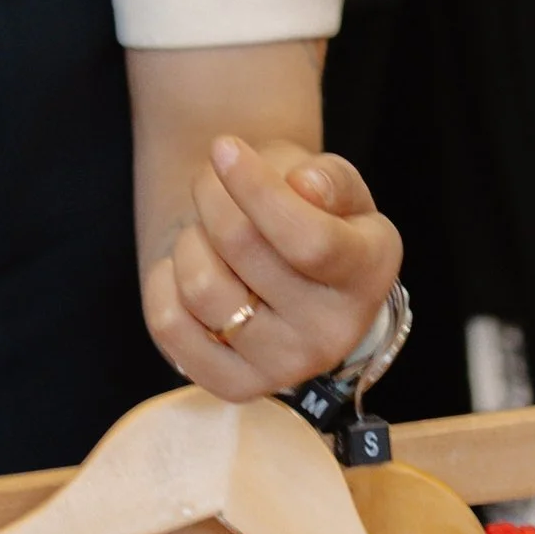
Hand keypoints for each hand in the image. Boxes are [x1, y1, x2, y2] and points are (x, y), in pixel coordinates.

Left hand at [143, 136, 402, 401]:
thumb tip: (304, 187)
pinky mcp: (235, 386)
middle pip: (244, 249)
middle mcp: (335, 332)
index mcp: (369, 273)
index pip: (308, 239)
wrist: (288, 272)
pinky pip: (168, 325)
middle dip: (213, 197)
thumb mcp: (334, 184)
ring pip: (201, 286)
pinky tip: (189, 269)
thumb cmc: (310, 213)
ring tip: (205, 232)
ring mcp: (284, 368)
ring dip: (190, 240)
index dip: (256, 188)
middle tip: (210, 182)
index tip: (223, 147)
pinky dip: (165, 282)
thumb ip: (328, 178)